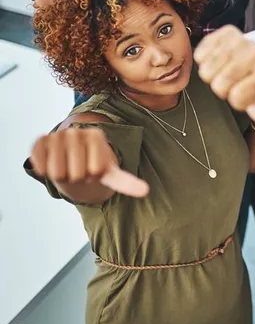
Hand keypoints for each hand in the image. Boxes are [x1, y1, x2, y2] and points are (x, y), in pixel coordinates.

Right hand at [29, 127, 148, 197]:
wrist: (72, 158)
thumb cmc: (93, 167)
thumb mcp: (111, 173)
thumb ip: (126, 182)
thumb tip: (145, 191)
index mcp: (97, 135)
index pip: (95, 170)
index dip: (94, 176)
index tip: (95, 169)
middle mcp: (77, 131)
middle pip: (76, 174)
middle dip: (78, 178)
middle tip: (79, 170)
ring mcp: (58, 134)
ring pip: (57, 173)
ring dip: (62, 176)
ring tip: (68, 167)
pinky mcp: (41, 141)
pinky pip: (40, 165)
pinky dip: (44, 171)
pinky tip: (50, 164)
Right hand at [194, 25, 254, 168]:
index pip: (237, 98)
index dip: (239, 100)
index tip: (248, 95)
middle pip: (219, 84)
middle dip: (225, 88)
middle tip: (237, 83)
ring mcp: (241, 40)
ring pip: (207, 69)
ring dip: (215, 74)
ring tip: (230, 72)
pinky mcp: (226, 31)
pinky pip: (201, 52)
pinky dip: (208, 58)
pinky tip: (222, 59)